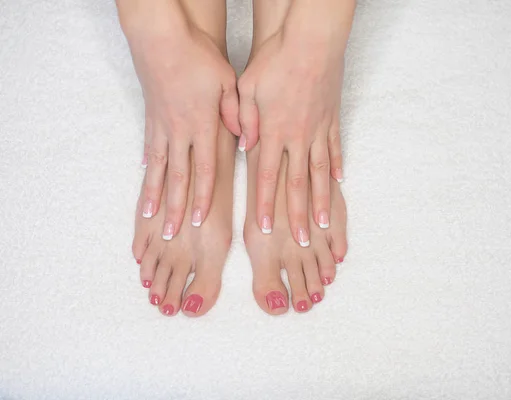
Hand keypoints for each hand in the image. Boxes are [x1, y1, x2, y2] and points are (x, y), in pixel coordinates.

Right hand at [127, 24, 238, 239]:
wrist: (163, 36)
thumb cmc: (199, 57)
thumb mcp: (228, 82)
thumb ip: (237, 113)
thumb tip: (246, 139)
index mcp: (203, 125)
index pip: (204, 170)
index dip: (203, 199)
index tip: (200, 222)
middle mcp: (180, 132)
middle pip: (178, 178)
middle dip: (175, 209)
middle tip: (170, 234)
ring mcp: (162, 127)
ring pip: (158, 169)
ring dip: (153, 196)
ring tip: (148, 218)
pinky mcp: (151, 120)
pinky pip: (149, 151)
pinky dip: (147, 170)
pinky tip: (145, 184)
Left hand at [237, 31, 343, 246]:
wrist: (310, 37)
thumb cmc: (275, 59)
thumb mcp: (246, 86)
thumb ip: (245, 119)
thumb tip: (246, 145)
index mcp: (273, 130)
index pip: (266, 177)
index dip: (265, 205)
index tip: (265, 229)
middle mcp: (298, 136)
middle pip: (297, 184)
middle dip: (297, 216)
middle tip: (301, 241)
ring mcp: (318, 129)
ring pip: (320, 173)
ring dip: (322, 201)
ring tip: (325, 224)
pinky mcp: (332, 119)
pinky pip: (335, 148)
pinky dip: (337, 166)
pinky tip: (340, 182)